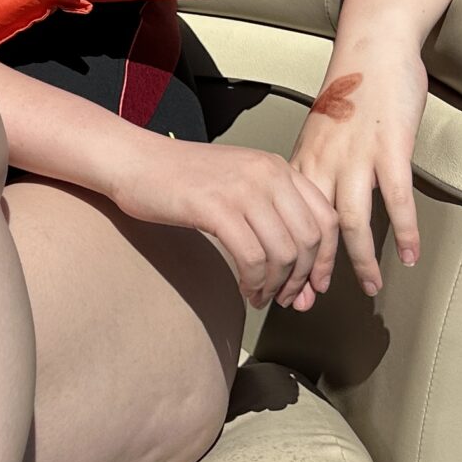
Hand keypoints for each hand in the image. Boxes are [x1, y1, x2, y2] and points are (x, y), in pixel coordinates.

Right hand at [110, 131, 337, 310]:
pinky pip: (252, 259)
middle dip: (303, 279)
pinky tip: (246, 289)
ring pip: (284, 253)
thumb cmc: (180, 178)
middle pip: (309, 241)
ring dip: (277, 286)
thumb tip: (302, 271)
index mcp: (276, 166)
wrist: (134, 161)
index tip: (316, 285)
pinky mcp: (215, 207)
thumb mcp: (238, 182)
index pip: (325, 218)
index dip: (328, 259)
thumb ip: (271, 217)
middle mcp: (266, 174)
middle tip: (288, 299)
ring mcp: (242, 189)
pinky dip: (254, 283)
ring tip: (262, 297)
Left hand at [288, 39, 428, 298]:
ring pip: (352, 220)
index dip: (290, 256)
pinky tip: (410, 254)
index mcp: (305, 159)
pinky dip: (404, 230)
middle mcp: (324, 161)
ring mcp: (356, 156)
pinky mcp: (389, 148)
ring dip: (360, 259)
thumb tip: (319, 204)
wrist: (372, 46)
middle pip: (314, 227)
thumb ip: (320, 167)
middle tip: (311, 300)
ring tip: (370, 287)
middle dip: (314, 269)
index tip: (289, 285)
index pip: (290, 220)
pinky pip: (397, 199)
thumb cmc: (353, 90)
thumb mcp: (323, 133)